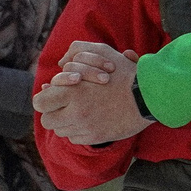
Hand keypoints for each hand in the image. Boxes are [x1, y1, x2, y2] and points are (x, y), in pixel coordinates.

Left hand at [34, 43, 151, 143]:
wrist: (150, 96)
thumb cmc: (126, 73)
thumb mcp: (101, 52)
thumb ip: (76, 52)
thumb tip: (61, 62)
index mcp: (73, 91)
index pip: (40, 102)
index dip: (45, 98)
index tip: (53, 94)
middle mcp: (75, 113)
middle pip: (47, 121)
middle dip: (53, 113)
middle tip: (65, 105)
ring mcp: (86, 128)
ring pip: (61, 131)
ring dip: (67, 122)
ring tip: (80, 111)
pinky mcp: (97, 137)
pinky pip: (76, 139)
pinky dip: (80, 131)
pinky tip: (91, 120)